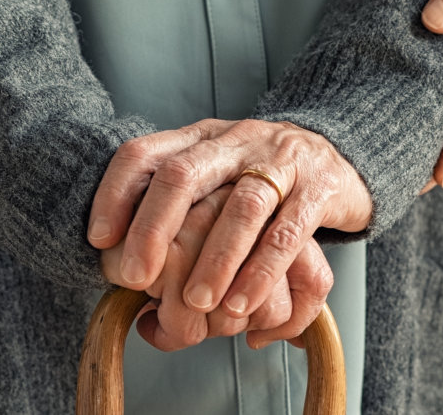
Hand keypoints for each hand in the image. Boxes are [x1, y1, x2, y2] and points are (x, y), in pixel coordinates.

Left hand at [90, 119, 366, 346]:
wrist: (344, 156)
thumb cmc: (263, 180)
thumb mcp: (215, 178)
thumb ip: (174, 210)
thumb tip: (122, 270)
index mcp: (201, 138)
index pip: (144, 153)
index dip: (115, 194)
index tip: (99, 239)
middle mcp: (236, 142)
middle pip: (184, 175)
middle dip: (154, 229)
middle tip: (136, 278)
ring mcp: (280, 162)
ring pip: (241, 207)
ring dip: (214, 260)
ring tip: (196, 303)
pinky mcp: (319, 188)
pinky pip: (288, 232)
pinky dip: (262, 272)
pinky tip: (242, 304)